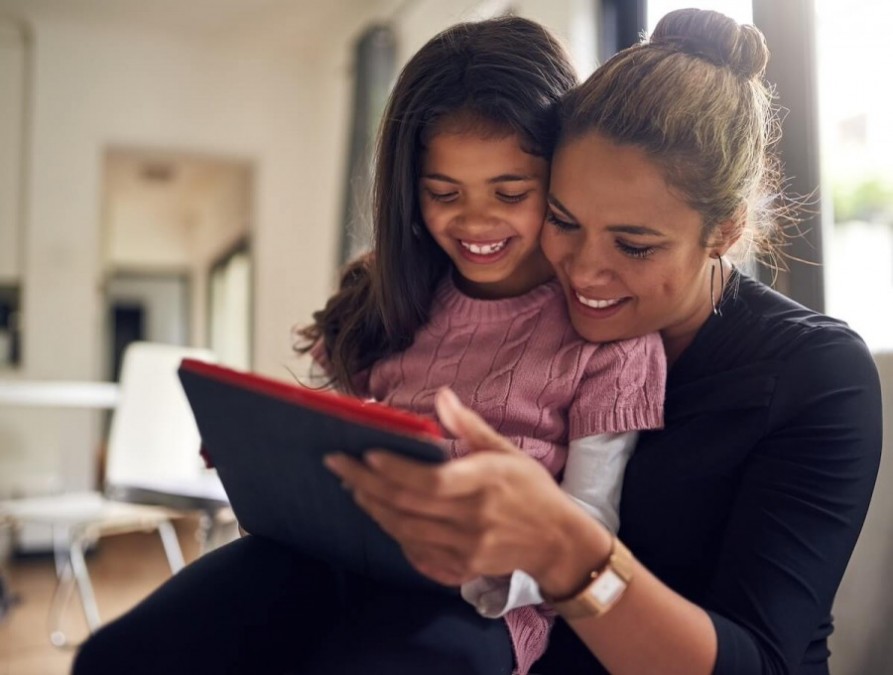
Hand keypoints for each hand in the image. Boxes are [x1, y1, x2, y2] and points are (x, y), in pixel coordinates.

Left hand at [324, 388, 588, 586]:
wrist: (557, 542)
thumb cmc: (531, 489)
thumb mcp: (507, 451)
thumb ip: (470, 426)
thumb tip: (441, 396)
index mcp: (484, 484)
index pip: (430, 480)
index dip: (394, 469)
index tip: (366, 453)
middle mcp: (472, 519)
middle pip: (406, 504)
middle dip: (365, 483)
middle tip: (337, 463)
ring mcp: (464, 548)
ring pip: (403, 530)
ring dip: (373, 507)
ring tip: (352, 486)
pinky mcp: (460, 568)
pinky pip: (415, 552)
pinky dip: (393, 532)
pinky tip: (379, 513)